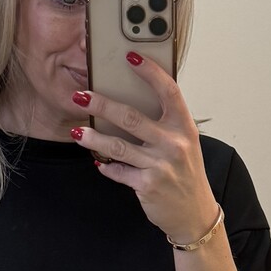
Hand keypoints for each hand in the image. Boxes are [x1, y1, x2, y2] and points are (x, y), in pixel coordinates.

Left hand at [70, 54, 221, 244]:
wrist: (194, 214)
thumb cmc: (185, 173)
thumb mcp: (184, 144)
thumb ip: (164, 124)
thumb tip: (128, 102)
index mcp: (184, 127)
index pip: (168, 91)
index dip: (150, 72)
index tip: (130, 57)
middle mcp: (174, 144)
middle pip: (131, 117)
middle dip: (101, 105)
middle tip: (80, 96)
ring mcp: (161, 165)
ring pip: (118, 146)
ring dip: (93, 139)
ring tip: (76, 132)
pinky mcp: (148, 185)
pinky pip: (118, 171)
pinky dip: (106, 167)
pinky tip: (97, 162)